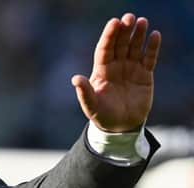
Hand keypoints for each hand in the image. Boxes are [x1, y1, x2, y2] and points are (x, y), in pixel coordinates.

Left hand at [72, 13, 160, 131]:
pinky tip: (155, 35)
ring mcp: (131, 69)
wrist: (120, 127)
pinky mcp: (144, 75)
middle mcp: (116, 67)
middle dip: (124, 31)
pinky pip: (149, 58)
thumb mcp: (92, 106)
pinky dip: (152, 47)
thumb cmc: (102, 116)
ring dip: (138, 35)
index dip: (109, 36)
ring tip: (142, 21)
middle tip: (129, 17)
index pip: (105, 49)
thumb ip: (85, 92)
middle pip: (120, 44)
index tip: (114, 23)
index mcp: (102, 71)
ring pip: (134, 48)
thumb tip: (75, 79)